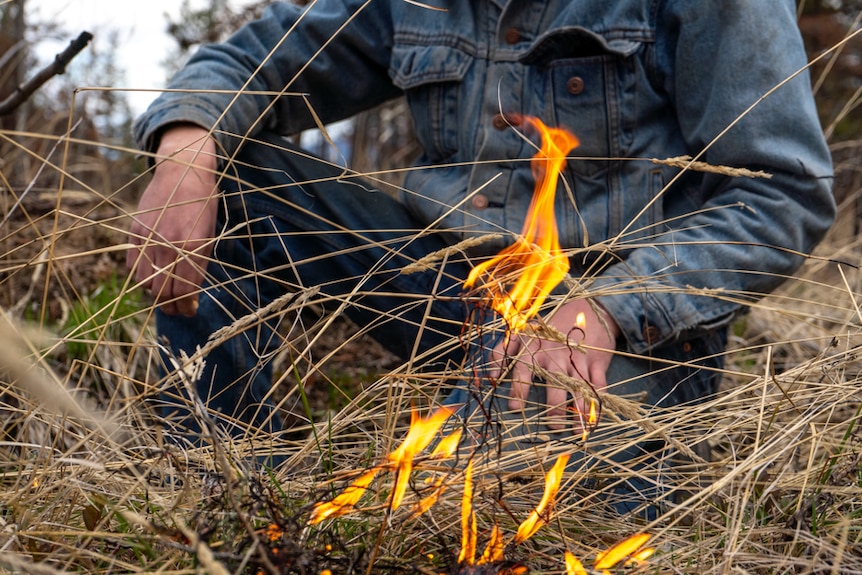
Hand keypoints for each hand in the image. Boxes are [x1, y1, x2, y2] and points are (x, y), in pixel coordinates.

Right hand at [126, 124, 218, 316]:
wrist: (182, 171)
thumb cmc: (203, 203)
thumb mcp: (209, 234)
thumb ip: (199, 263)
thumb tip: (191, 293)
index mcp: (192, 247)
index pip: (185, 290)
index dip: (186, 306)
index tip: (190, 311)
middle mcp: (168, 245)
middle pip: (163, 292)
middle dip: (171, 307)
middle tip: (178, 310)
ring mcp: (148, 239)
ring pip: (145, 283)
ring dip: (156, 294)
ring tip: (166, 295)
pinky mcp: (135, 233)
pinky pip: (133, 266)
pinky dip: (142, 277)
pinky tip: (153, 277)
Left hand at [489, 299, 619, 431]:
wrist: (588, 309)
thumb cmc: (548, 327)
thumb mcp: (521, 332)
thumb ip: (502, 352)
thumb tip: (490, 377)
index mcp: (535, 348)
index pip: (524, 370)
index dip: (518, 389)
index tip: (514, 408)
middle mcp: (557, 355)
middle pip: (556, 383)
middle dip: (556, 407)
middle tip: (553, 427)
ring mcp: (578, 359)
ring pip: (580, 387)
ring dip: (579, 410)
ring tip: (577, 431)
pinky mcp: (597, 362)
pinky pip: (598, 384)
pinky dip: (598, 402)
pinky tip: (594, 419)